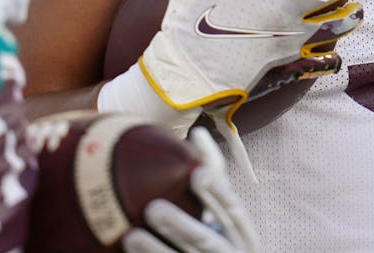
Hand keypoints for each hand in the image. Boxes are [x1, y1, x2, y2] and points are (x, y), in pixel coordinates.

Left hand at [121, 129, 258, 252]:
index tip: (197, 173)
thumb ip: (214, 180)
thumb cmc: (219, 235)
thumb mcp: (224, 212)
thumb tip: (197, 132)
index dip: (217, 192)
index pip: (233, 210)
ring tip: (132, 237)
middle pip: (207, 240)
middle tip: (153, 208)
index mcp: (243, 234)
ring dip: (157, 250)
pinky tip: (130, 249)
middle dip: (181, 225)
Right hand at [141, 0, 367, 117]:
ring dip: (345, 15)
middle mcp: (283, 12)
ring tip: (358, 7)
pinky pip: (315, 53)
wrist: (187, 76)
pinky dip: (327, 47)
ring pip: (327, 26)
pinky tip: (333, 46)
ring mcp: (287, 39)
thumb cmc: (188, 24)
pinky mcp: (283, 61)